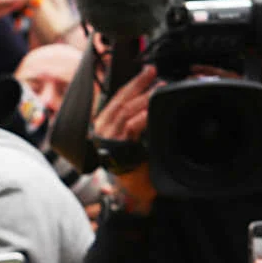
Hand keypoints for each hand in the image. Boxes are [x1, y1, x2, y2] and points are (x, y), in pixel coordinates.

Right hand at [91, 65, 157, 213]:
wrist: (134, 190)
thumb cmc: (136, 164)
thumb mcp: (134, 137)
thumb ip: (135, 120)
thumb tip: (148, 99)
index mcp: (104, 125)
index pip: (117, 98)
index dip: (132, 83)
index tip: (147, 72)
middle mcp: (103, 130)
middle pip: (120, 101)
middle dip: (138, 84)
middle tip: (154, 73)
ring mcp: (109, 139)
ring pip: (125, 111)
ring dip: (144, 97)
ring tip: (158, 87)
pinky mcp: (117, 147)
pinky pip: (131, 126)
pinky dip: (143, 115)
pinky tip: (154, 108)